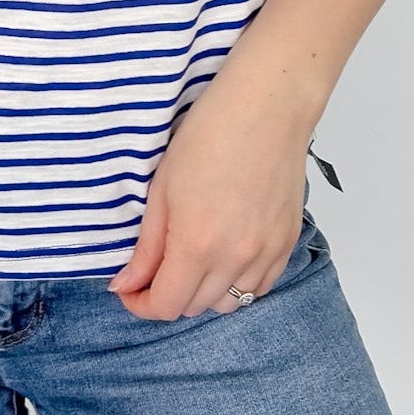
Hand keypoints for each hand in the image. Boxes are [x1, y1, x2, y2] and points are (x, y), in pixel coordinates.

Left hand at [108, 76, 311, 321]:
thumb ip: (146, 247)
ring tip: (192, 261)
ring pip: (229, 304)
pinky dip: (238, 283)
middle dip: (168, 294)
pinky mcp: (286, 243)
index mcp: (196, 244)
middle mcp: (234, 258)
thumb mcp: (161, 190)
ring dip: (204, 292)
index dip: (140, 304)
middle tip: (155, 268)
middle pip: (194, 307)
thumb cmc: (209, 136)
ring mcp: (266, 253)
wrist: (266, 107)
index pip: (165, 305)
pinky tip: (225, 257)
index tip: (130, 288)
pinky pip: (260, 286)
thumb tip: (126, 285)